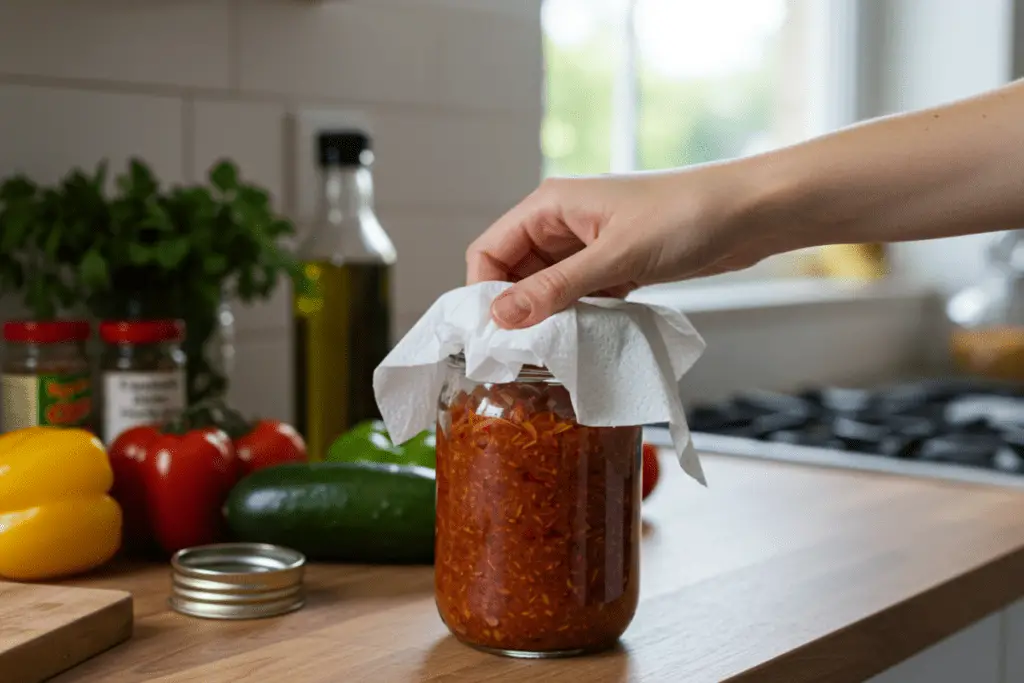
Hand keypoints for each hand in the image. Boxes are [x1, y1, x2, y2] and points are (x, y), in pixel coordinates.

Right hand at [466, 162, 793, 328]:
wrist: (750, 213)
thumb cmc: (685, 217)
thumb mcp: (614, 257)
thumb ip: (555, 288)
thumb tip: (500, 316)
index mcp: (551, 204)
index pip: (491, 249)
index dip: (484, 291)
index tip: (493, 335)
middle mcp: (563, 222)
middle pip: (515, 271)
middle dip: (515, 309)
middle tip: (522, 354)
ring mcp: (589, 244)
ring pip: (547, 286)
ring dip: (548, 316)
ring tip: (552, 352)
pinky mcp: (615, 263)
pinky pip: (579, 294)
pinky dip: (577, 316)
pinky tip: (584, 339)